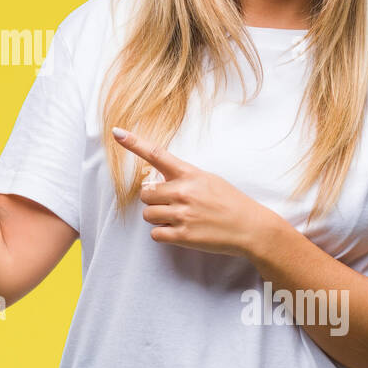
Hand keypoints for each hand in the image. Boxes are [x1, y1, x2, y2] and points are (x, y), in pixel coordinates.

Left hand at [110, 125, 283, 258]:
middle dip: (153, 200)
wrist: (251, 227)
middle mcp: (183, 191)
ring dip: (158, 217)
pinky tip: (180, 231)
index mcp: (189, 173)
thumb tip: (157, 182)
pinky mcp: (184, 235)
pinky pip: (155, 234)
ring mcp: (183, 214)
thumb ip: (182, 178)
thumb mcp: (208, 179)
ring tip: (178, 218)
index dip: (134, 143)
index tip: (116, 132)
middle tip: (172, 204)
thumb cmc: (229, 201)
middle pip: (145, 193)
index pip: (157, 154)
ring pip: (147, 214)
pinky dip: (163, 234)